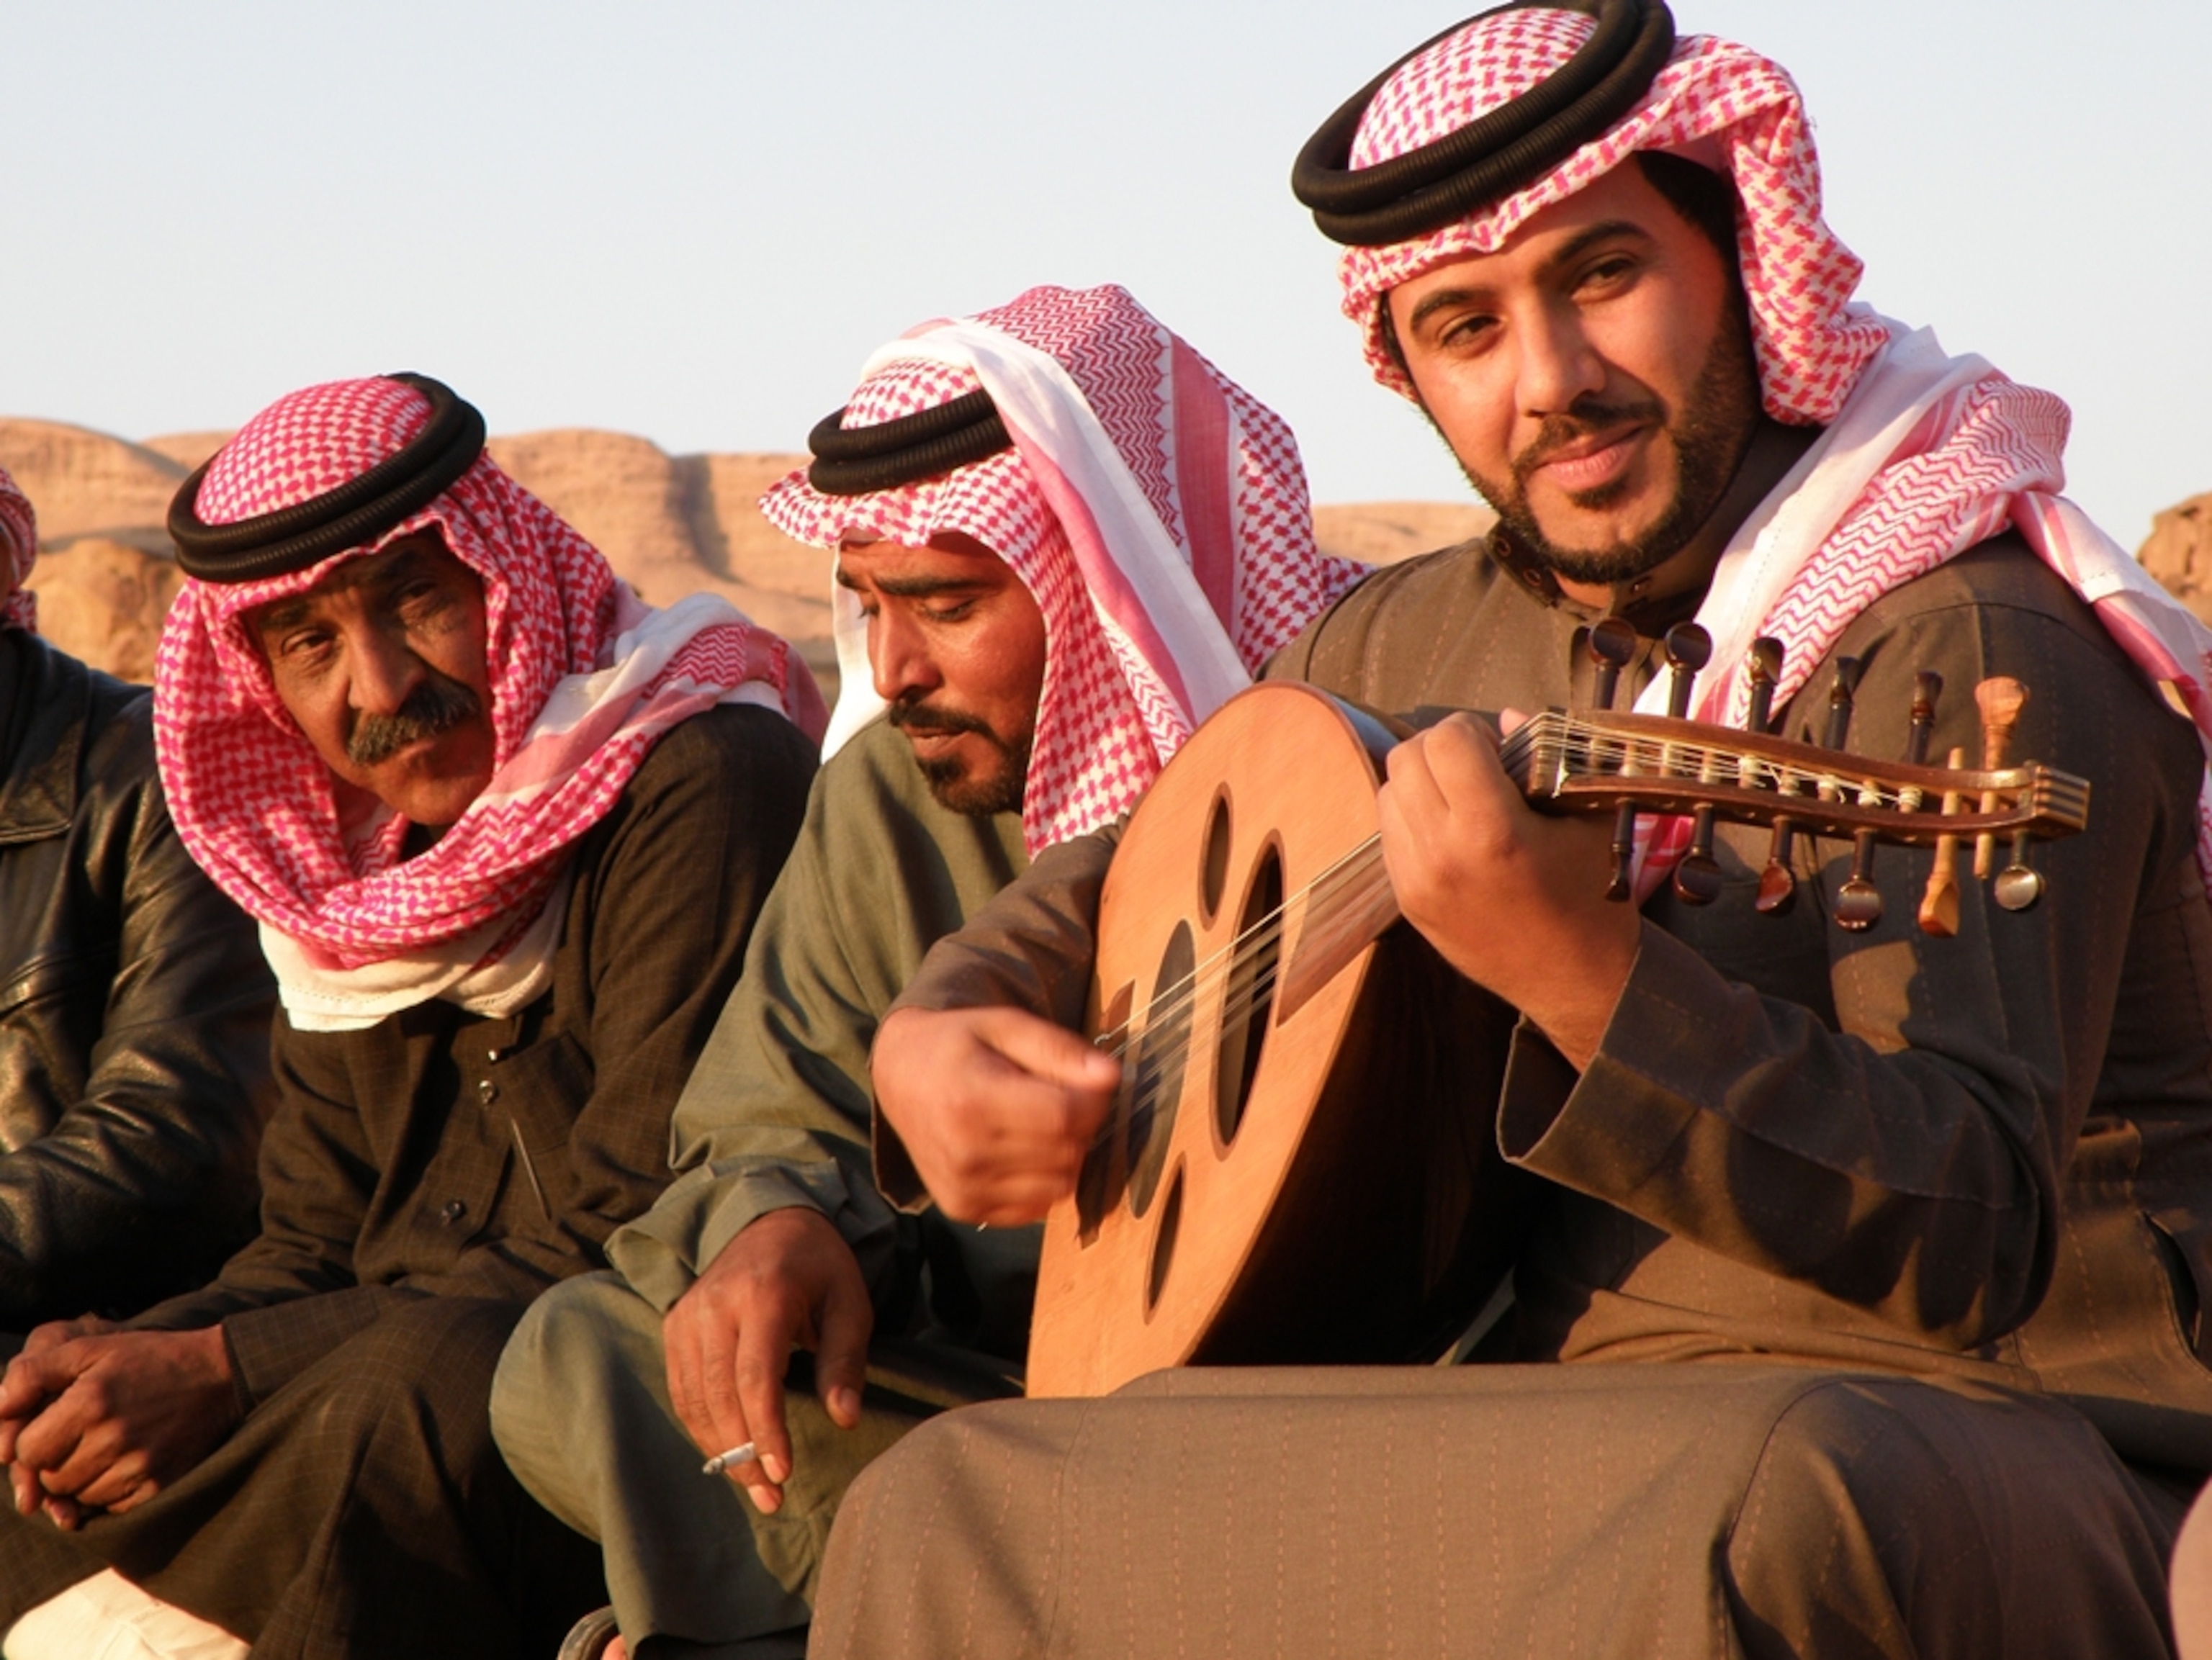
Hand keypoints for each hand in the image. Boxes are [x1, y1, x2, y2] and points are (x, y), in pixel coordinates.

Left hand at [0, 1326, 238, 1526]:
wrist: (219, 1375)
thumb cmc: (147, 1359)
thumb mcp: (90, 1349)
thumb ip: (35, 1373)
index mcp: (90, 1402)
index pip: (27, 1452)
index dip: (31, 1443)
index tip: (51, 1428)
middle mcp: (112, 1438)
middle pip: (51, 1479)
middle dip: (55, 1462)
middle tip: (81, 1436)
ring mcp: (139, 1466)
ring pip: (79, 1497)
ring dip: (82, 1479)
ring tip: (105, 1447)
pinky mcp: (158, 1486)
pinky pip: (111, 1507)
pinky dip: (110, 1491)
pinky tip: (125, 1463)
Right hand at [662, 1206, 872, 1515]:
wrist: (769, 1218)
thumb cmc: (819, 1266)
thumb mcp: (849, 1302)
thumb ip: (845, 1360)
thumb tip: (845, 1418)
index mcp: (763, 1294)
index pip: (755, 1377)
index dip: (766, 1430)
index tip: (783, 1473)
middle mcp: (715, 1305)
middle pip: (720, 1394)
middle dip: (744, 1453)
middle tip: (771, 1498)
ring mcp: (688, 1315)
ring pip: (694, 1398)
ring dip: (720, 1449)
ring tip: (754, 1487)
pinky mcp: (674, 1325)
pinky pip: (681, 1389)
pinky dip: (701, 1427)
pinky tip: (728, 1452)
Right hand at [872, 1005, 1118, 1224]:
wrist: (900, 1077)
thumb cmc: (959, 1046)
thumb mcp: (1006, 1025)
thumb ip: (1059, 1049)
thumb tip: (1111, 1077)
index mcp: (973, 1101)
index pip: (1065, 1117)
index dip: (1093, 1101)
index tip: (1090, 1082)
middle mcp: (965, 1154)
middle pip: (1067, 1153)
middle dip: (1080, 1126)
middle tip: (1061, 1098)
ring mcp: (963, 1189)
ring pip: (1060, 1187)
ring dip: (1065, 1156)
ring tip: (1038, 1124)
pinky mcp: (964, 1209)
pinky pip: (1037, 1208)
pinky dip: (1043, 1181)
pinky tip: (1022, 1151)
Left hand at [1377, 711, 1639, 1066]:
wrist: (1573, 979)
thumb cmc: (1591, 894)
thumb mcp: (1586, 817)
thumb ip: (1547, 757)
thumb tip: (1506, 716)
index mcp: (1492, 831)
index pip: (1448, 740)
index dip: (1474, 730)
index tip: (1500, 748)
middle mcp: (1443, 854)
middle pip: (1407, 757)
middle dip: (1443, 748)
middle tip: (1479, 765)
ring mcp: (1416, 880)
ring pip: (1388, 790)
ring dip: (1421, 780)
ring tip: (1462, 796)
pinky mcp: (1406, 900)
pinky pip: (1388, 831)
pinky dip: (1412, 815)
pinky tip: (1451, 828)